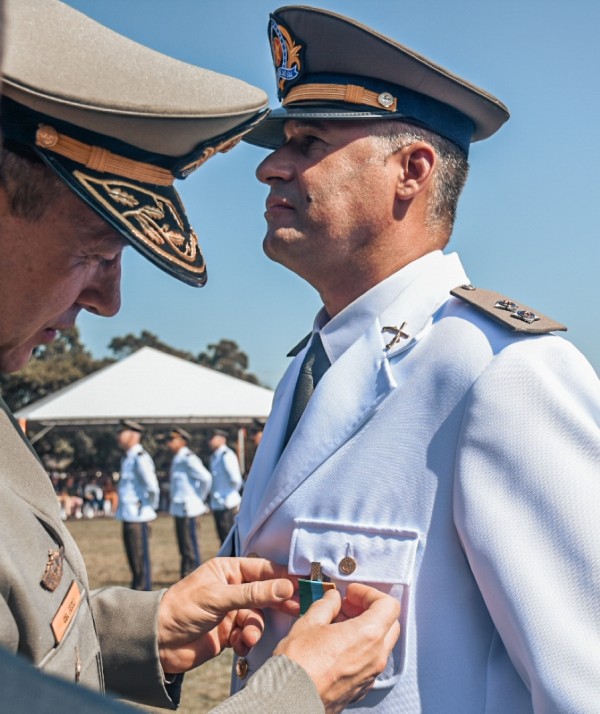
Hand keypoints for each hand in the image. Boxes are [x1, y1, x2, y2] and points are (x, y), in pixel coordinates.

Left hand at [158, 557, 297, 672]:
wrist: (158, 643)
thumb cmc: (183, 608)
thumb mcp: (219, 597)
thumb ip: (254, 593)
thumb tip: (286, 586)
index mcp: (229, 570)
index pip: (263, 569)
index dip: (284, 576)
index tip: (305, 583)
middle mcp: (233, 588)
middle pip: (266, 592)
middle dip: (278, 602)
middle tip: (297, 609)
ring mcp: (232, 611)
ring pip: (258, 617)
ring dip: (255, 628)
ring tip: (248, 637)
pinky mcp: (229, 632)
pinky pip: (248, 634)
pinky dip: (246, 641)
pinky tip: (238, 646)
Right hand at [274, 583, 399, 713]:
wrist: (289, 701)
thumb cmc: (299, 663)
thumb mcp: (309, 622)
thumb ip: (327, 604)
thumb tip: (334, 598)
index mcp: (368, 635)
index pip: (388, 605)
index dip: (370, 593)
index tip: (351, 593)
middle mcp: (376, 657)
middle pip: (390, 624)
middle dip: (371, 610)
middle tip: (348, 605)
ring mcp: (370, 675)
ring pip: (381, 644)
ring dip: (366, 629)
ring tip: (338, 624)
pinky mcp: (361, 689)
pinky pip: (370, 662)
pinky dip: (361, 648)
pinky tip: (336, 645)